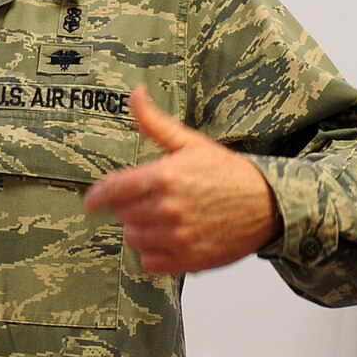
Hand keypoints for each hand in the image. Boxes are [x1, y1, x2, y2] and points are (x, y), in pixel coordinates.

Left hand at [83, 86, 279, 275]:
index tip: (90, 203)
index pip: (115, 190)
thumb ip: (155, 123)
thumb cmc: (228, 173)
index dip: (97, 197)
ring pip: (133, 239)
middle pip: (123, 215)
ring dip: (141, 230)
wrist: (267, 205)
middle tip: (154, 201)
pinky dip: (154, 253)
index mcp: (164, 177)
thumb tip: (135, 93)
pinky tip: (170, 239)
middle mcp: (167, 209)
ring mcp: (177, 238)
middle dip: (132, 207)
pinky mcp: (187, 261)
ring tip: (163, 219)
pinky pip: (149, 263)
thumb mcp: (191, 143)